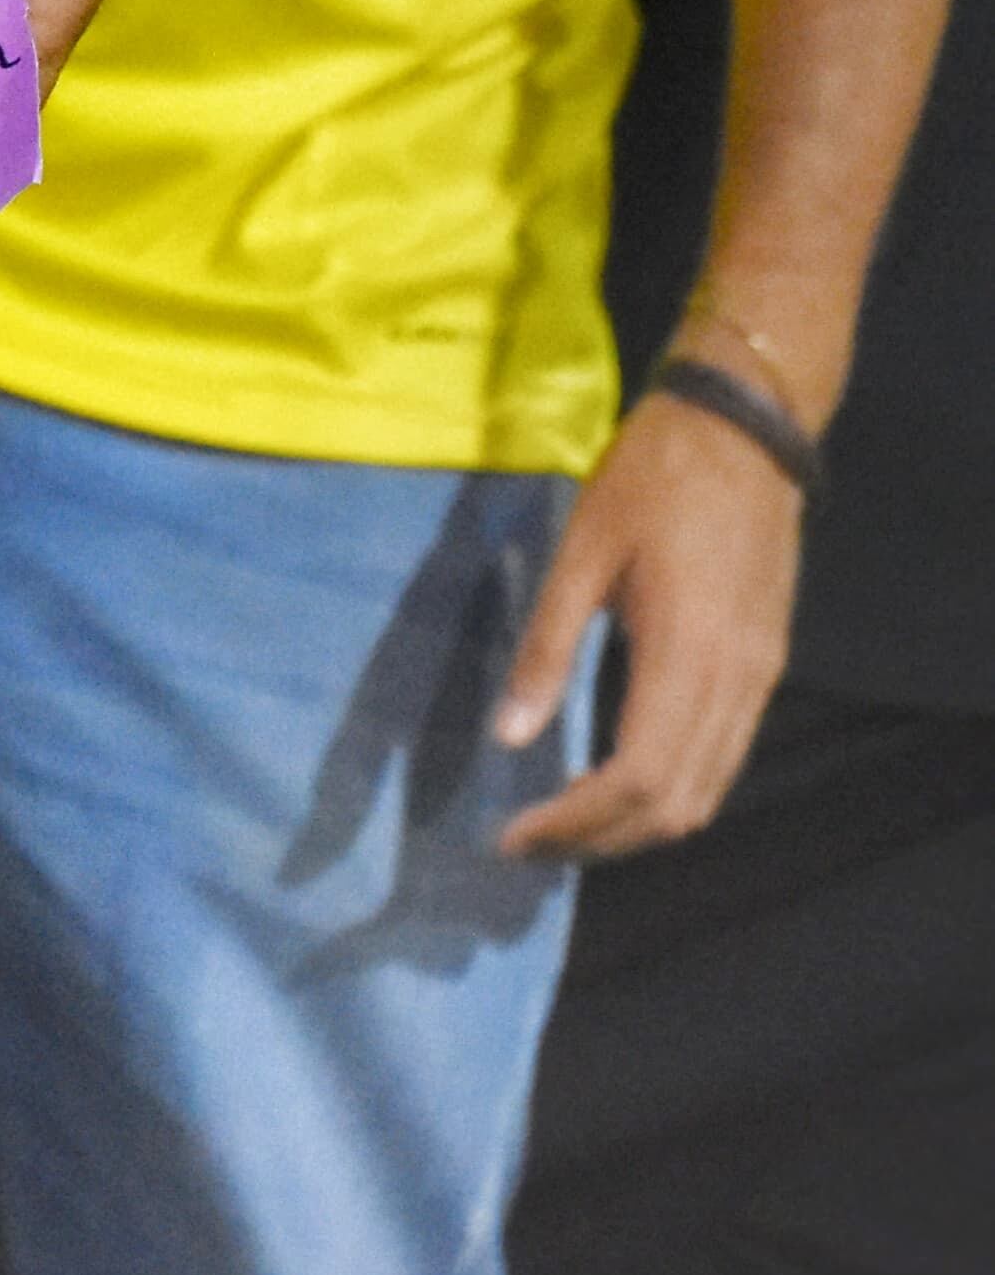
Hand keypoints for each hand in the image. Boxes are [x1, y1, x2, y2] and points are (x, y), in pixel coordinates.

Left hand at [490, 389, 803, 857]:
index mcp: (688, 653)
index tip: (515, 836)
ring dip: (636, 826)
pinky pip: (723, 757)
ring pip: (707, 791)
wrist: (746, 429)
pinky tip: (614, 784)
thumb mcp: (580, 553)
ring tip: (563, 827)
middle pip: (677, 804)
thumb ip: (546, 647)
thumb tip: (509, 735)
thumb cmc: (651, 479)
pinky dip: (669, 790)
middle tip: (528, 845)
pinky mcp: (765, 665)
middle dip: (600, 839)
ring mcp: (760, 677)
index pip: (637, 778)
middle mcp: (737, 680)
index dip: (576, 822)